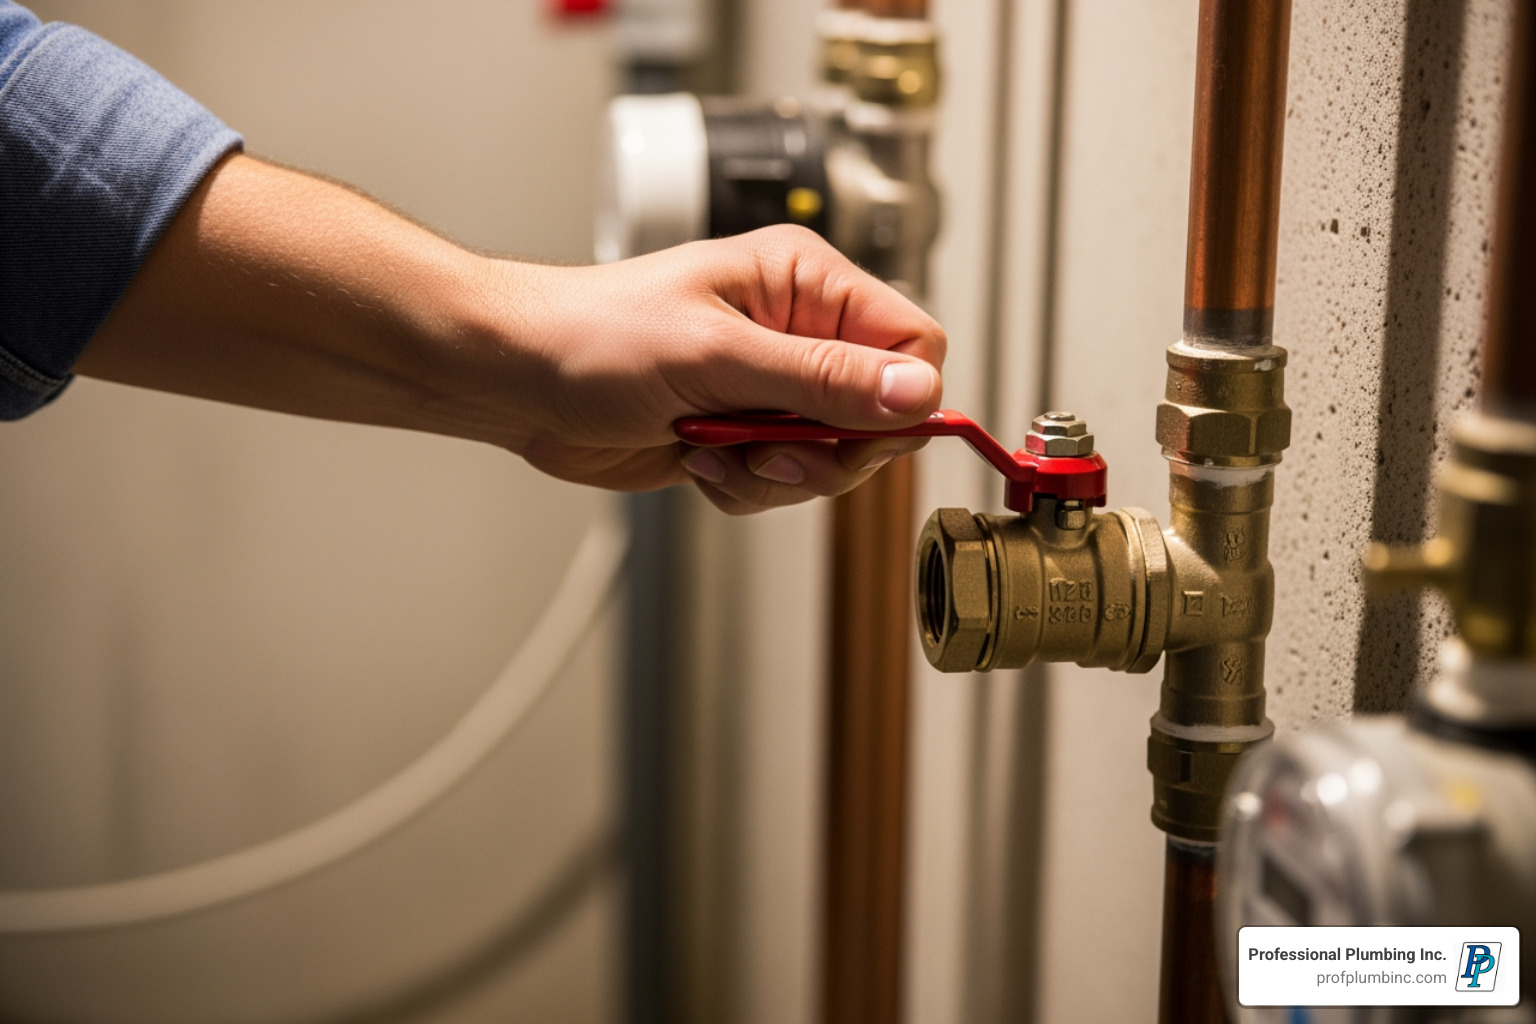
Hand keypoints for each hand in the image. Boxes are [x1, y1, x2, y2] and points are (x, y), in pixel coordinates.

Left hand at [480, 226, 946, 512]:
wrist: (519, 378)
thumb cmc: (595, 337)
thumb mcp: (717, 356)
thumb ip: (823, 379)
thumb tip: (917, 393)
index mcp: (805, 284)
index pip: (912, 343)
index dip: (900, 399)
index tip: (855, 432)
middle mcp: (798, 333)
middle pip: (879, 415)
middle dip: (824, 450)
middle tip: (765, 449)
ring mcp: (771, 387)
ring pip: (832, 460)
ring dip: (774, 474)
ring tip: (714, 448)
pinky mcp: (744, 434)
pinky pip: (783, 483)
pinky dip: (742, 487)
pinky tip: (694, 458)